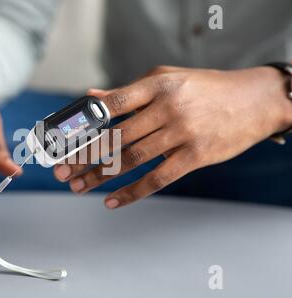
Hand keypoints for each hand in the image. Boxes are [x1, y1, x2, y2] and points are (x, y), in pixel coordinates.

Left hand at [54, 66, 291, 208]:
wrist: (254, 100)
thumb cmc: (205, 88)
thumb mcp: (167, 79)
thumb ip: (128, 92)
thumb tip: (91, 98)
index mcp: (156, 85)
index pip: (112, 105)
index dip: (83, 122)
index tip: (62, 138)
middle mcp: (167, 108)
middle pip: (116, 137)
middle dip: (83, 156)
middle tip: (61, 170)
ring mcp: (182, 133)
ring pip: (131, 159)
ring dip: (100, 176)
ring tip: (78, 186)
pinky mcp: (195, 156)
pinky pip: (157, 179)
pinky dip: (133, 192)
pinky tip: (112, 201)